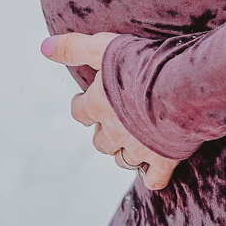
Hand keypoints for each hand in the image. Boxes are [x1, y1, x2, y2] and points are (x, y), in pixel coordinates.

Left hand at [42, 32, 179, 190]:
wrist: (181, 86)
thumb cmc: (144, 63)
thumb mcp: (105, 47)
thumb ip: (75, 47)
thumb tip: (44, 47)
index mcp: (99, 105)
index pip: (79, 112)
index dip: (82, 106)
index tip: (85, 100)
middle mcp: (114, 130)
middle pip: (100, 141)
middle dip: (104, 133)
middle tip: (113, 121)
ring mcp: (139, 147)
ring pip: (124, 159)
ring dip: (125, 151)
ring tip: (134, 141)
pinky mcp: (163, 157)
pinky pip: (153, 178)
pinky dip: (152, 176)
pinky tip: (153, 171)